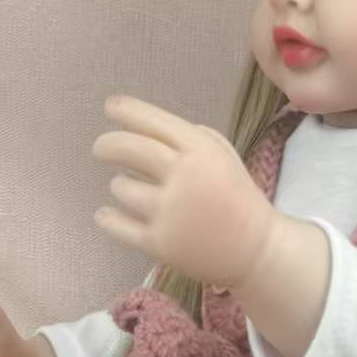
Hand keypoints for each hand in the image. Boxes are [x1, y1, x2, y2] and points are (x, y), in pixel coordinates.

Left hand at [92, 95, 275, 289]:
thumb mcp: (224, 156)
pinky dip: (108, 218)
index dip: (127, 111)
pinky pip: (117, 225)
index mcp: (201, 151)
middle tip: (100, 149)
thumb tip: (146, 130)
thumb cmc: (237, 199)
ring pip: (121, 187)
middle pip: (129, 148)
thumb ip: (190, 139)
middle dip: (108, 144)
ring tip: (130, 189)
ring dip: (120, 184)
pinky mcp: (160, 243)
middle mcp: (183, 176)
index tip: (110, 106)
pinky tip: (106, 214)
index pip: (154, 122)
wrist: (255, 250)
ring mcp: (170, 211)